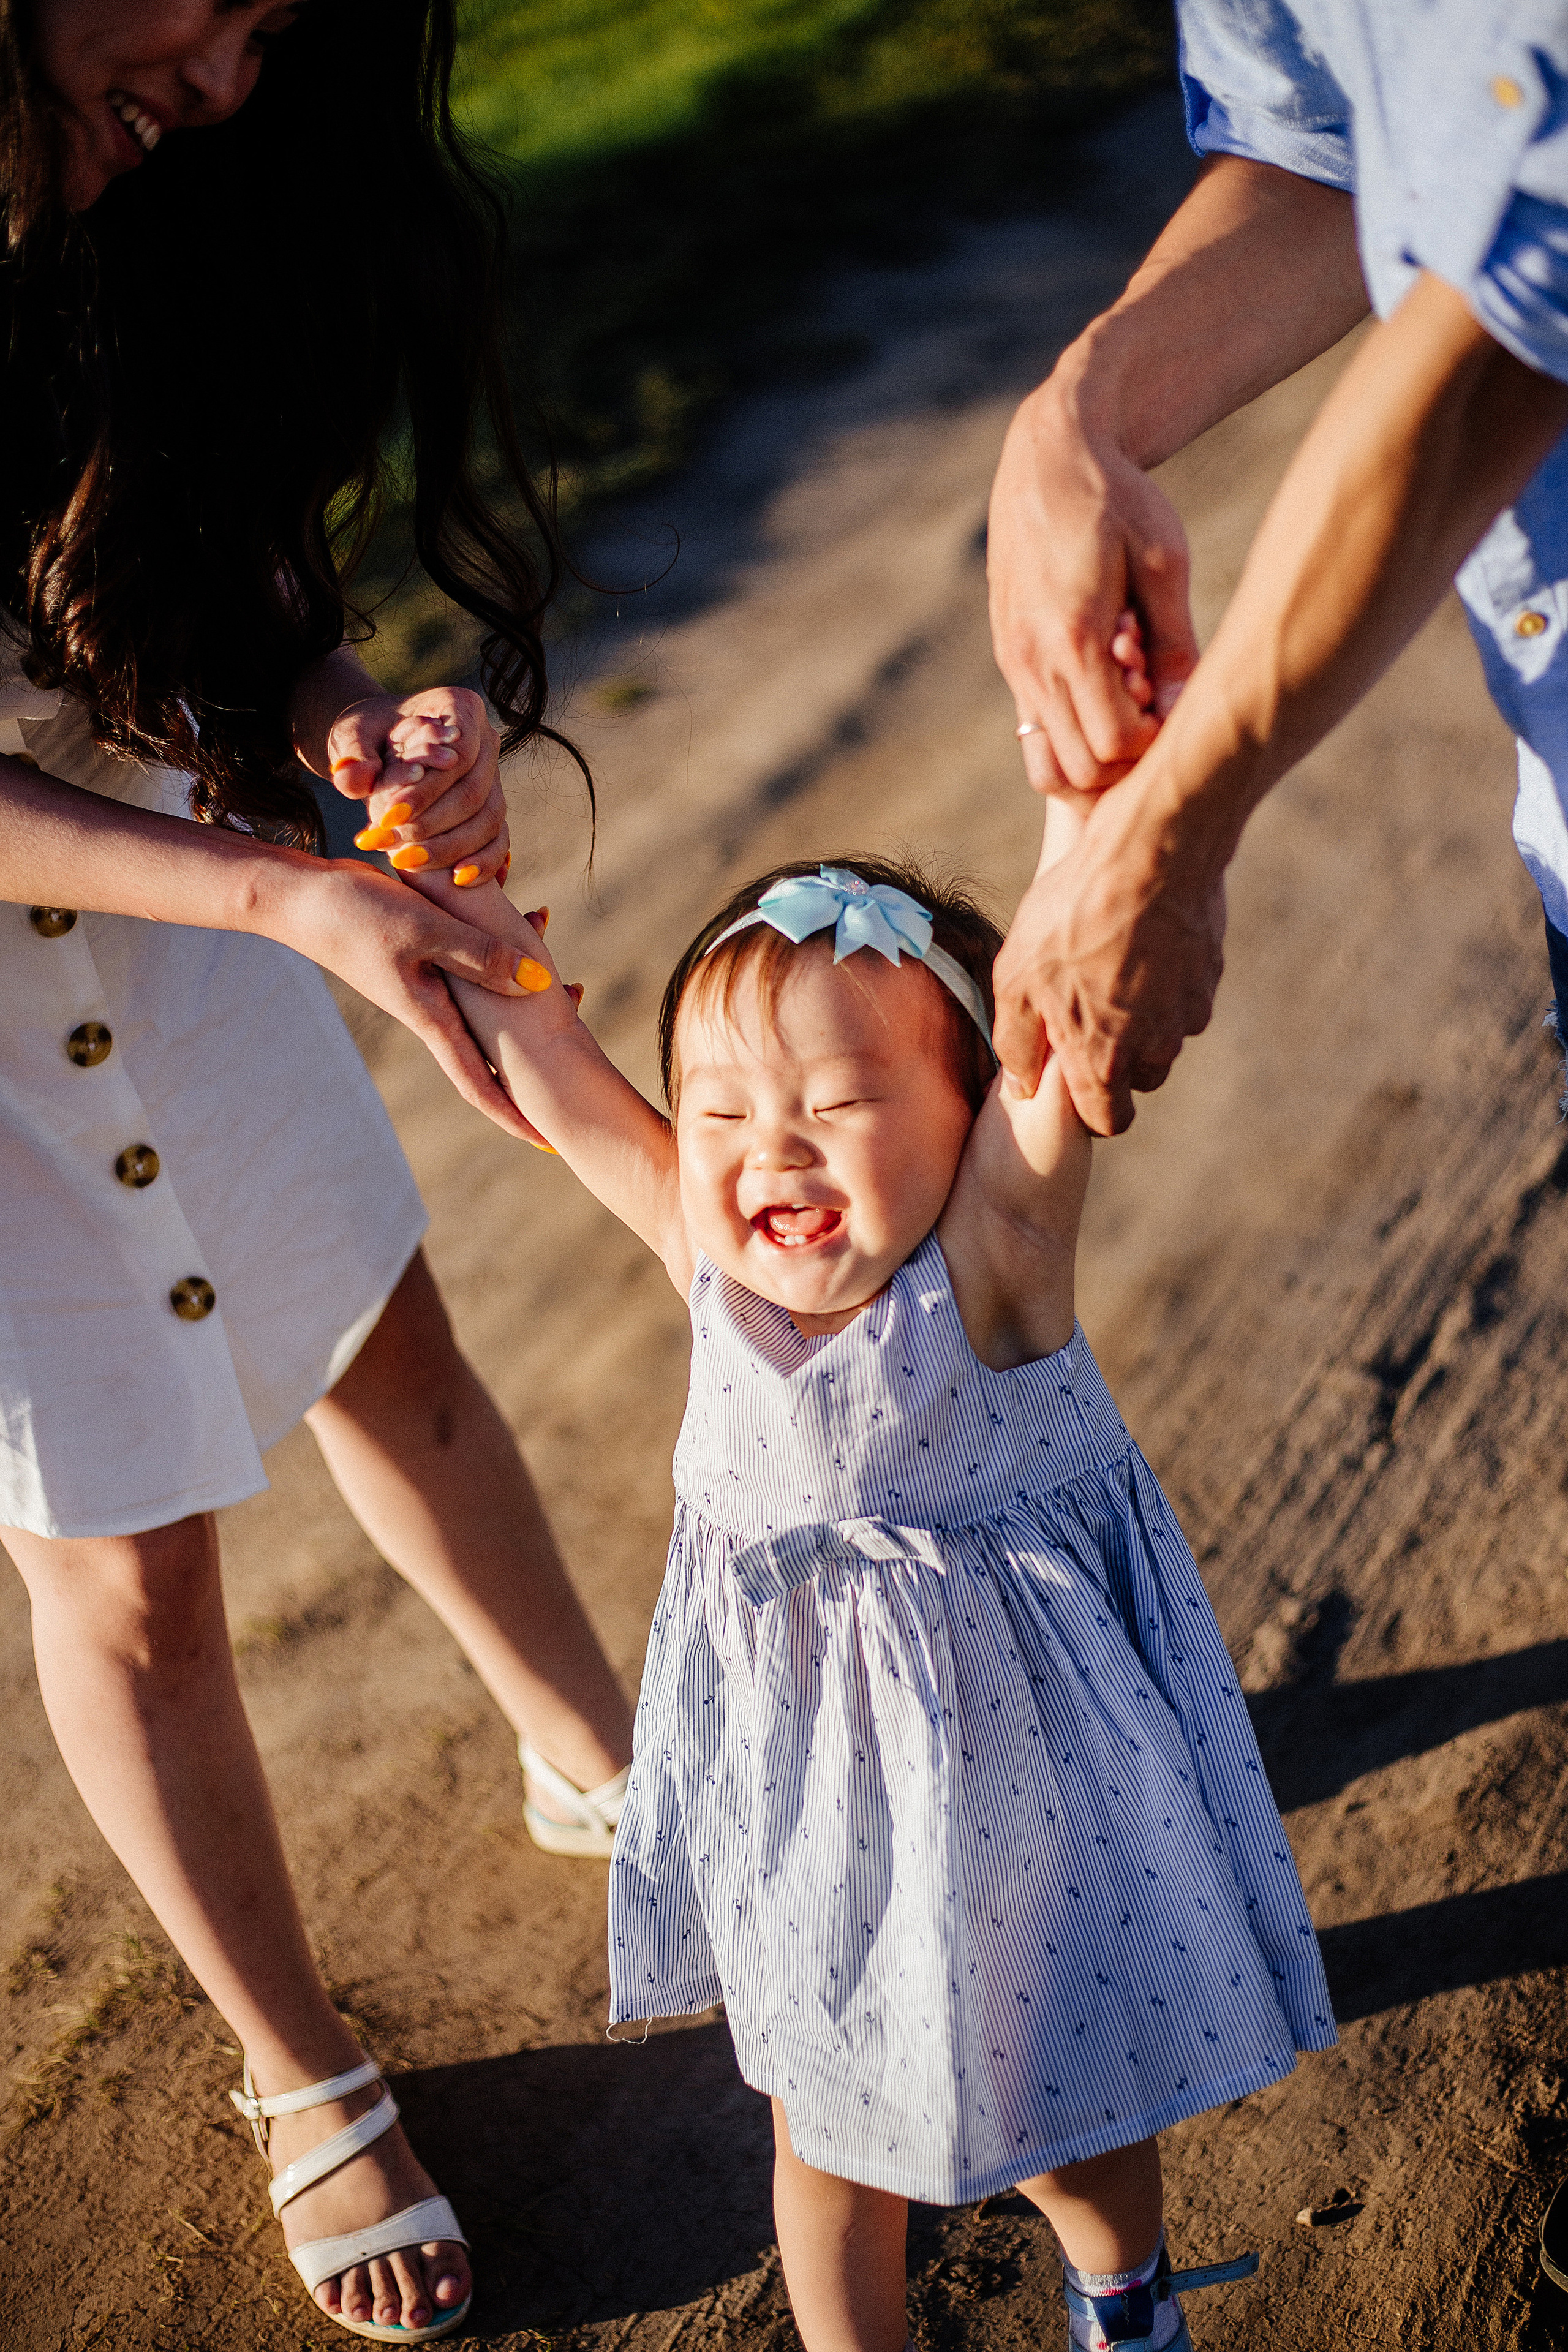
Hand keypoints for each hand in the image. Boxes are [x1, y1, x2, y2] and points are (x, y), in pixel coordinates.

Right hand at [280, 856, 547, 1140]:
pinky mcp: (419, 959)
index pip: (478, 1083)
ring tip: (570, 1003)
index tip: (546, 1145)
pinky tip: (528, 938)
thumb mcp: (424, 930)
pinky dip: (505, 966)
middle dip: (526, 1079)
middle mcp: (430, 1012)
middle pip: (487, 1058)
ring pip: (487, 1011)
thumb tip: (538, 984)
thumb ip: (480, 955)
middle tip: (565, 1101)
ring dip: (524, 1011)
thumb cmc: (356, 914)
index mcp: (431, 1018)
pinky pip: (475, 972)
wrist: (299, 897)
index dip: (513, 1115)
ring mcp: (424, 987)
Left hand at [326, 687, 509, 884]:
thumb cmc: (367, 736)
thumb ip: (352, 756)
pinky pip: (499, 840)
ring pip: (490, 820)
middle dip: (433, 826)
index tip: (388, 818)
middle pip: (475, 792)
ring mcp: (494, 777)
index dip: (427, 791)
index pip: (459, 755)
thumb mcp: (351, 736)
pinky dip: (483, 863)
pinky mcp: (493, 809)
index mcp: (460, 707)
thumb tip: (351, 779)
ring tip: (406, 863)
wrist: (379, 746)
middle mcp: (487, 740)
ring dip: (450, 848)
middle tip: (391, 848)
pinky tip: (456, 880)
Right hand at [989, 375, 1198, 794]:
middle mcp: (1033, 663)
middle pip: (1080, 772)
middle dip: (1125, 760)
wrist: (1048, 457)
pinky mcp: (1009, 659)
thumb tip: (1183, 713)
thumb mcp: (1164, 562)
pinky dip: (1072, 730)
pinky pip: (1036, 731)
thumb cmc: (1118, 500)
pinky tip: (1103, 682)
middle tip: (1152, 705)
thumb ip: (1175, 644)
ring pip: (1048, 766)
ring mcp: (1015, 666)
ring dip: (1093, 755)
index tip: (1174, 699)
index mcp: (1073, 640)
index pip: (1115, 747)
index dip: (1155, 742)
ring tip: (1125, 704)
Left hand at [993, 765, 1225, 1134]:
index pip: (1108, 1121)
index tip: (1071, 1074)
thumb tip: (1020, 1083)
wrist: (1153, 849)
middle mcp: (1156, 1046)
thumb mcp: (1016, 977)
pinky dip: (1166, 981)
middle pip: (1140, 1078)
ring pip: (1165, 1035)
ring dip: (1142, 1018)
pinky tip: (1141, 942)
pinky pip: (1185, 994)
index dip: (1089, 1107)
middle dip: (1117, 1059)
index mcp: (1105, 1059)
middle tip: (1086, 1010)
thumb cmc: (1073, 914)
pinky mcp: (1210, 972)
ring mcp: (1189, 1010)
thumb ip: (1016, 1041)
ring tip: (1110, 966)